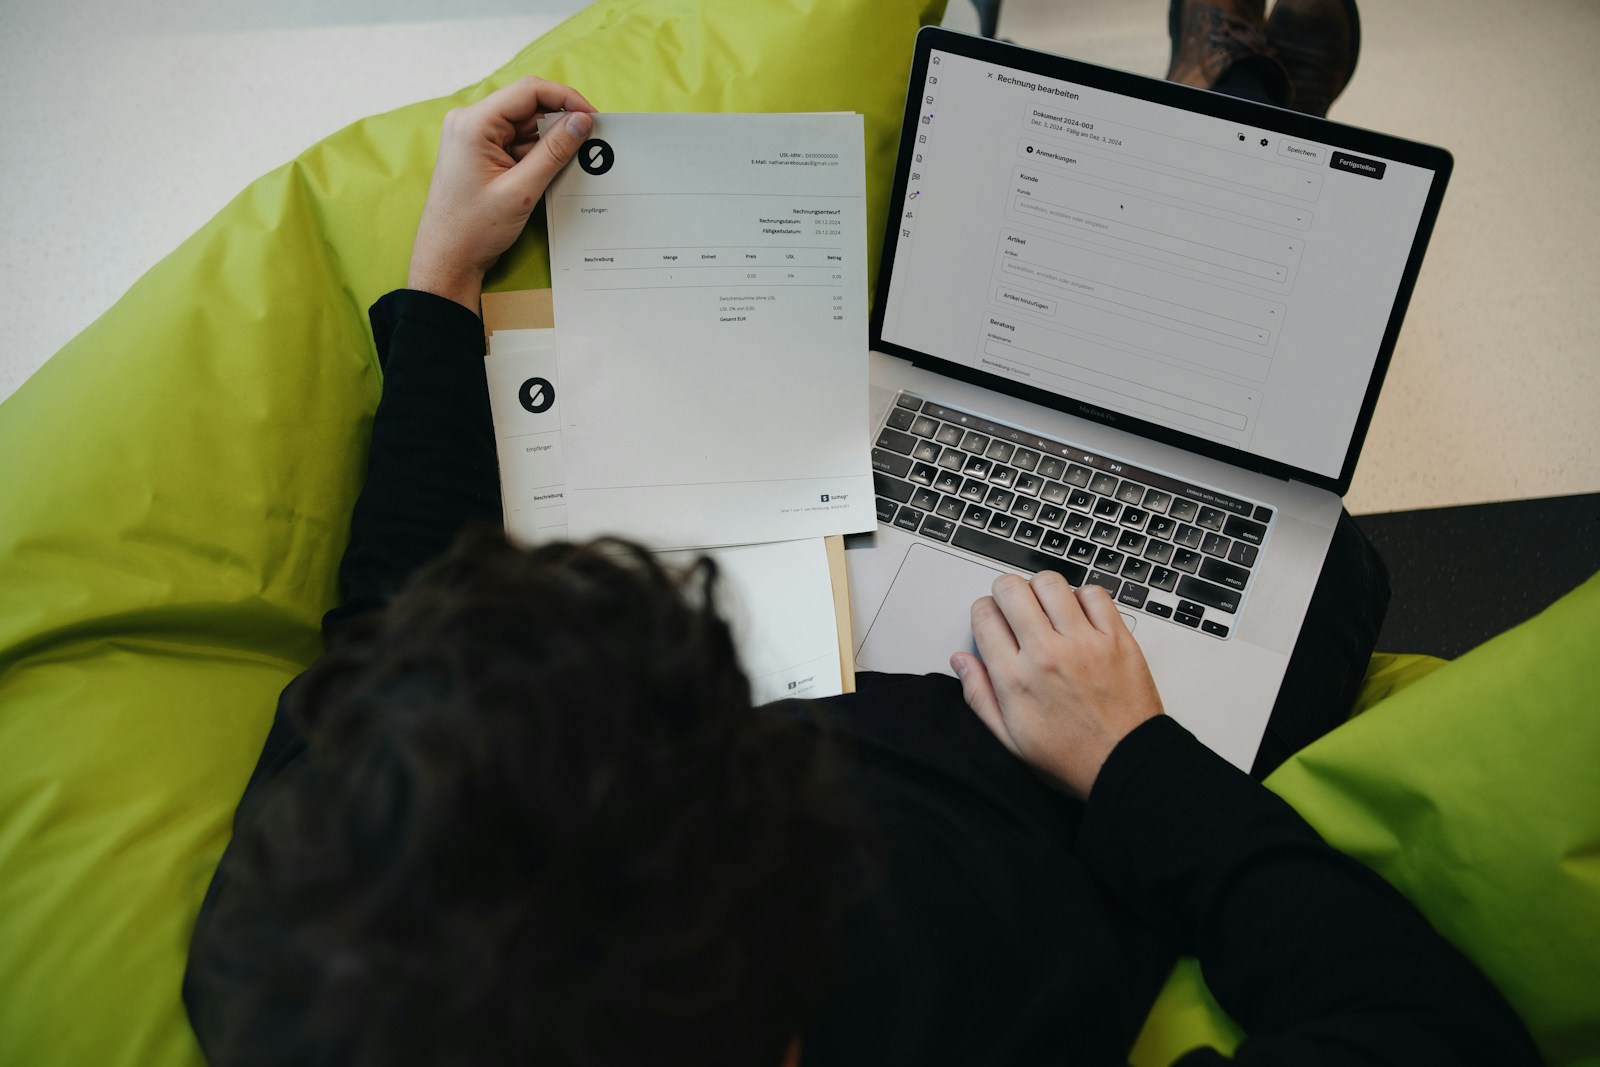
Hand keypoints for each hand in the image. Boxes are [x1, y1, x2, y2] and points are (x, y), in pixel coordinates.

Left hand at [407, 76, 596, 309]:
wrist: (447, 259)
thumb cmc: (473, 230)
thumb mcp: (521, 191)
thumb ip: (554, 152)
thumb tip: (582, 121)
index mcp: (474, 123)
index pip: (529, 91)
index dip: (566, 98)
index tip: (593, 118)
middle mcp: (471, 122)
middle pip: (528, 106)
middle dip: (559, 122)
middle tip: (588, 141)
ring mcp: (474, 137)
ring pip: (525, 125)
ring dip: (548, 143)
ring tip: (566, 167)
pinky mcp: (480, 152)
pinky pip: (517, 142)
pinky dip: (537, 155)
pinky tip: (548, 174)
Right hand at [952, 572, 1162, 798]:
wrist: (1127, 764)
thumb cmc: (1072, 757)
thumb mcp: (1010, 739)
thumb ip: (979, 696)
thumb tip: (961, 662)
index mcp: (1015, 678)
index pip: (984, 616)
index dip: (984, 612)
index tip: (992, 619)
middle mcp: (1046, 654)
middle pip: (1012, 589)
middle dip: (1006, 591)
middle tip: (1015, 605)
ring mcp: (1083, 643)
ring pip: (1050, 583)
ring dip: (1042, 590)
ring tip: (1047, 608)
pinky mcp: (1116, 639)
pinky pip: (1093, 594)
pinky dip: (1083, 597)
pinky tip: (1079, 616)